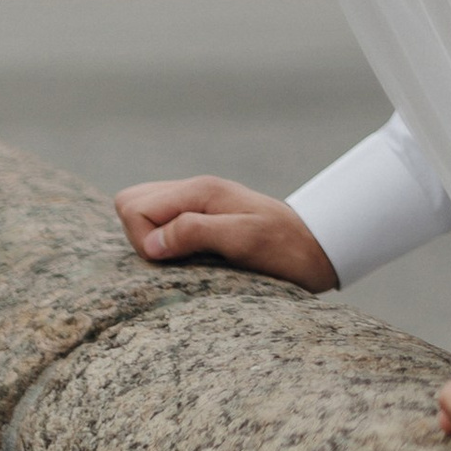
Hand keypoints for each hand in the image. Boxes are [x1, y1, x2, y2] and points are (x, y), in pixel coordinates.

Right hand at [116, 174, 337, 293]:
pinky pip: (162, 225)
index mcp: (200, 191)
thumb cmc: (287, 246)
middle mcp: (194, 193)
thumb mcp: (245, 239)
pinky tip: (189, 258)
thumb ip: (197, 232)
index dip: (142, 238)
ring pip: (143, 214)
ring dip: (153, 241)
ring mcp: (196, 205)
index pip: (133, 206)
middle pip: (131, 204)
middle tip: (177, 258)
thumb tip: (152, 243)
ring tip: (186, 259)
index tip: (174, 258)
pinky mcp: (202, 220)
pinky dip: (165, 243)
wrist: (320, 248)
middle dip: (140, 236)